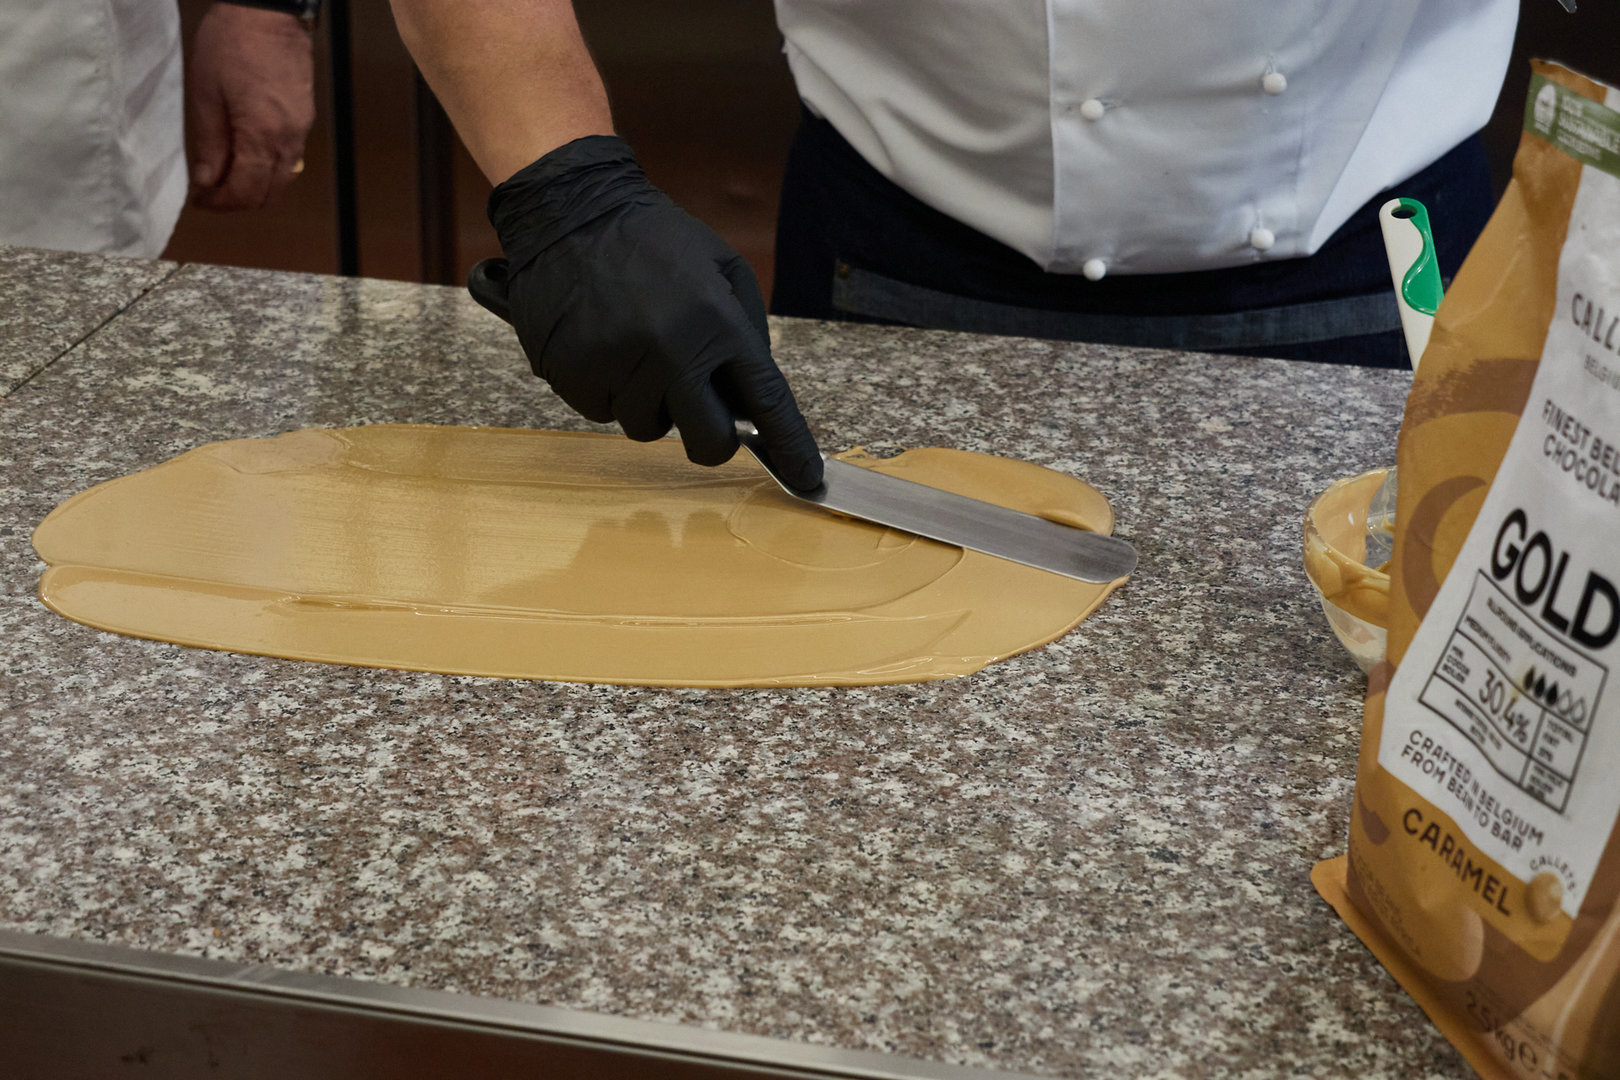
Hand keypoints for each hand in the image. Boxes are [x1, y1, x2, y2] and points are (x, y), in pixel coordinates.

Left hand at [186, 3, 315, 210]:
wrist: (270, 12)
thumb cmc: (232, 44)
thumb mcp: (206, 92)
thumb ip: (209, 142)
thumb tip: (206, 179)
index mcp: (262, 135)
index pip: (246, 190)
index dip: (221, 202)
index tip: (200, 200)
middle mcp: (288, 140)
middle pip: (270, 193)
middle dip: (240, 200)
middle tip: (212, 193)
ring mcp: (301, 130)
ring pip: (283, 180)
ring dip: (257, 187)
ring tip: (228, 176)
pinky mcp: (305, 119)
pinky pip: (290, 159)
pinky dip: (269, 169)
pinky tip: (248, 156)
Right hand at [485, 136, 823, 490]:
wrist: (570, 210)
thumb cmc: (652, 238)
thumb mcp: (722, 267)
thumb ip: (747, 332)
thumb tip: (756, 398)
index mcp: (716, 322)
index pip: (766, 402)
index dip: (790, 446)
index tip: (806, 477)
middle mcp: (669, 351)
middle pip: (707, 442)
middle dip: (711, 437)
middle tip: (697, 406)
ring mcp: (616, 366)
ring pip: (647, 428)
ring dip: (649, 402)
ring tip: (636, 345)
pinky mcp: (572, 375)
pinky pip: (601, 412)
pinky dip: (606, 389)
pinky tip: (601, 343)